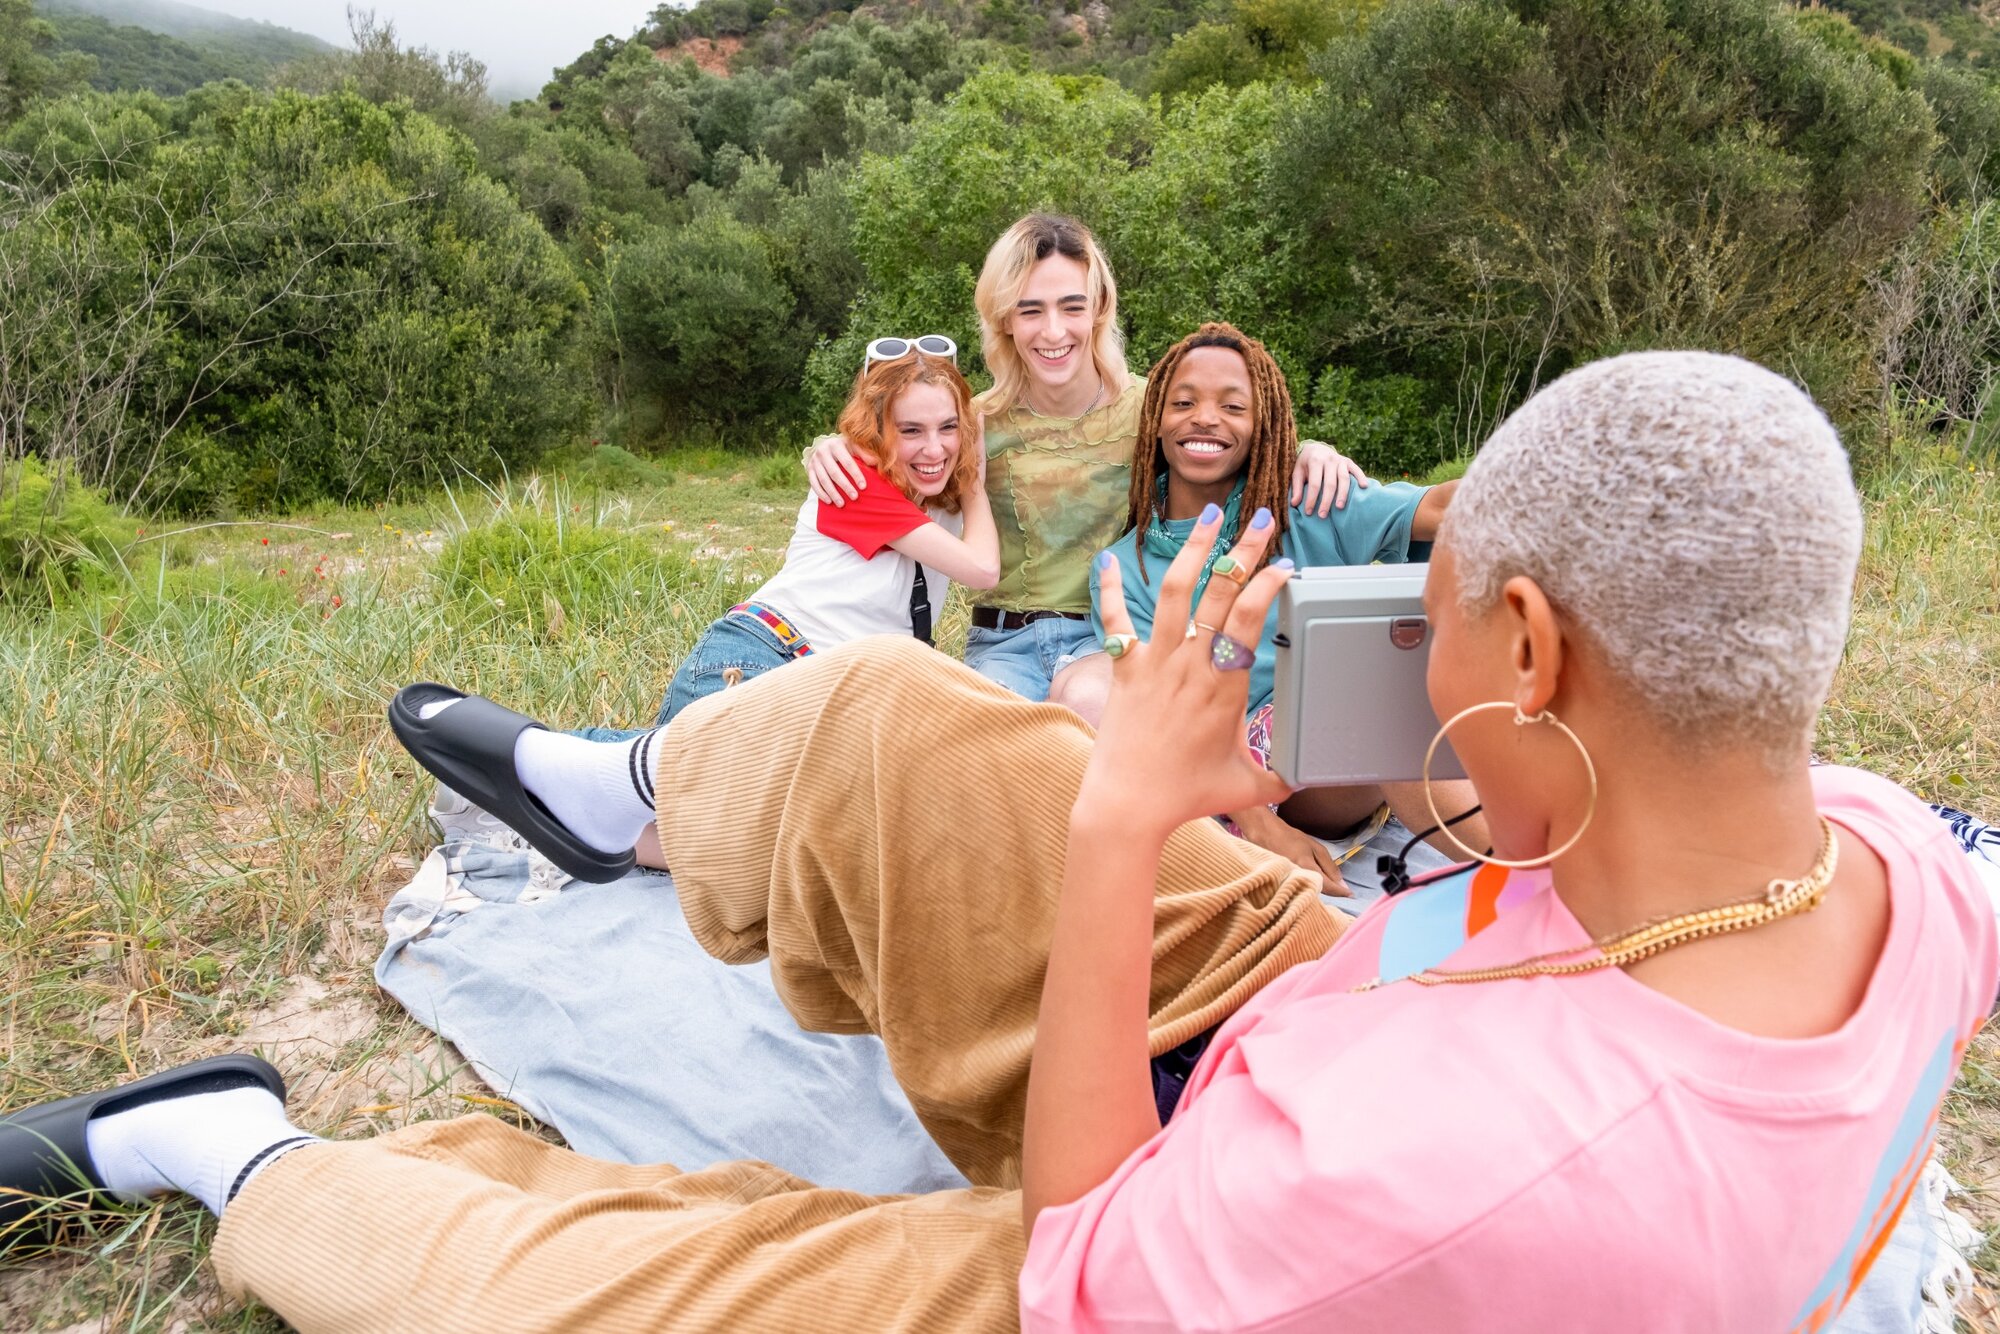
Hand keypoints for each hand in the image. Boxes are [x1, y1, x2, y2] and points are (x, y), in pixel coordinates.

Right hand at [805, 434, 866, 505]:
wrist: (824, 445)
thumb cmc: (845, 448)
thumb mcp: (854, 446)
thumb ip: (864, 453)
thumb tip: (875, 462)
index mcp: (836, 445)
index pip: (847, 462)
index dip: (855, 475)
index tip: (863, 487)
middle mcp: (823, 452)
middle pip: (834, 472)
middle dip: (845, 486)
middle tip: (855, 497)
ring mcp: (814, 461)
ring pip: (823, 479)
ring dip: (833, 493)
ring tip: (842, 504)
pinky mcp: (809, 469)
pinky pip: (814, 483)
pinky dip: (821, 493)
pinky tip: (829, 501)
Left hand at [1085, 503, 1295, 841]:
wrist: (1127, 805)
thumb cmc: (1187, 796)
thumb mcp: (1249, 787)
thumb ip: (1284, 777)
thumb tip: (1313, 776)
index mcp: (1225, 686)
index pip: (1251, 619)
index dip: (1268, 585)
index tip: (1283, 566)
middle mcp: (1190, 664)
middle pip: (1220, 593)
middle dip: (1243, 550)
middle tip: (1261, 519)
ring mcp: (1154, 662)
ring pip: (1174, 592)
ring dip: (1193, 550)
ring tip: (1210, 515)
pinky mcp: (1124, 668)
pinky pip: (1114, 620)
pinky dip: (1110, 589)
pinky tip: (1109, 560)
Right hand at [1234, 808, 1350, 896]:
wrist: (1264, 834)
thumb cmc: (1290, 838)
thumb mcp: (1315, 848)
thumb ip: (1329, 866)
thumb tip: (1342, 884)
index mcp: (1306, 867)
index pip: (1328, 887)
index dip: (1341, 892)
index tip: (1351, 894)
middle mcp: (1296, 878)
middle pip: (1319, 893)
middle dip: (1331, 892)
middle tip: (1340, 889)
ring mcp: (1287, 882)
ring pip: (1309, 893)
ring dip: (1320, 891)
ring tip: (1328, 886)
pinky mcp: (1281, 884)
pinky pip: (1300, 890)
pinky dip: (1309, 889)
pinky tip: (1312, 884)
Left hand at [1291, 440, 1369, 516]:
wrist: (1315, 448)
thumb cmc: (1305, 464)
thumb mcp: (1297, 472)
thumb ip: (1297, 488)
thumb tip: (1294, 504)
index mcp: (1315, 461)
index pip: (1314, 484)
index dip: (1312, 499)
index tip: (1309, 512)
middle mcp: (1329, 460)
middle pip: (1330, 484)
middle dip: (1326, 501)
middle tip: (1322, 515)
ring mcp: (1340, 460)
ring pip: (1344, 479)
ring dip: (1342, 494)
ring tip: (1339, 507)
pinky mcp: (1348, 461)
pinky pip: (1356, 469)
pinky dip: (1361, 477)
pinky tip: (1364, 487)